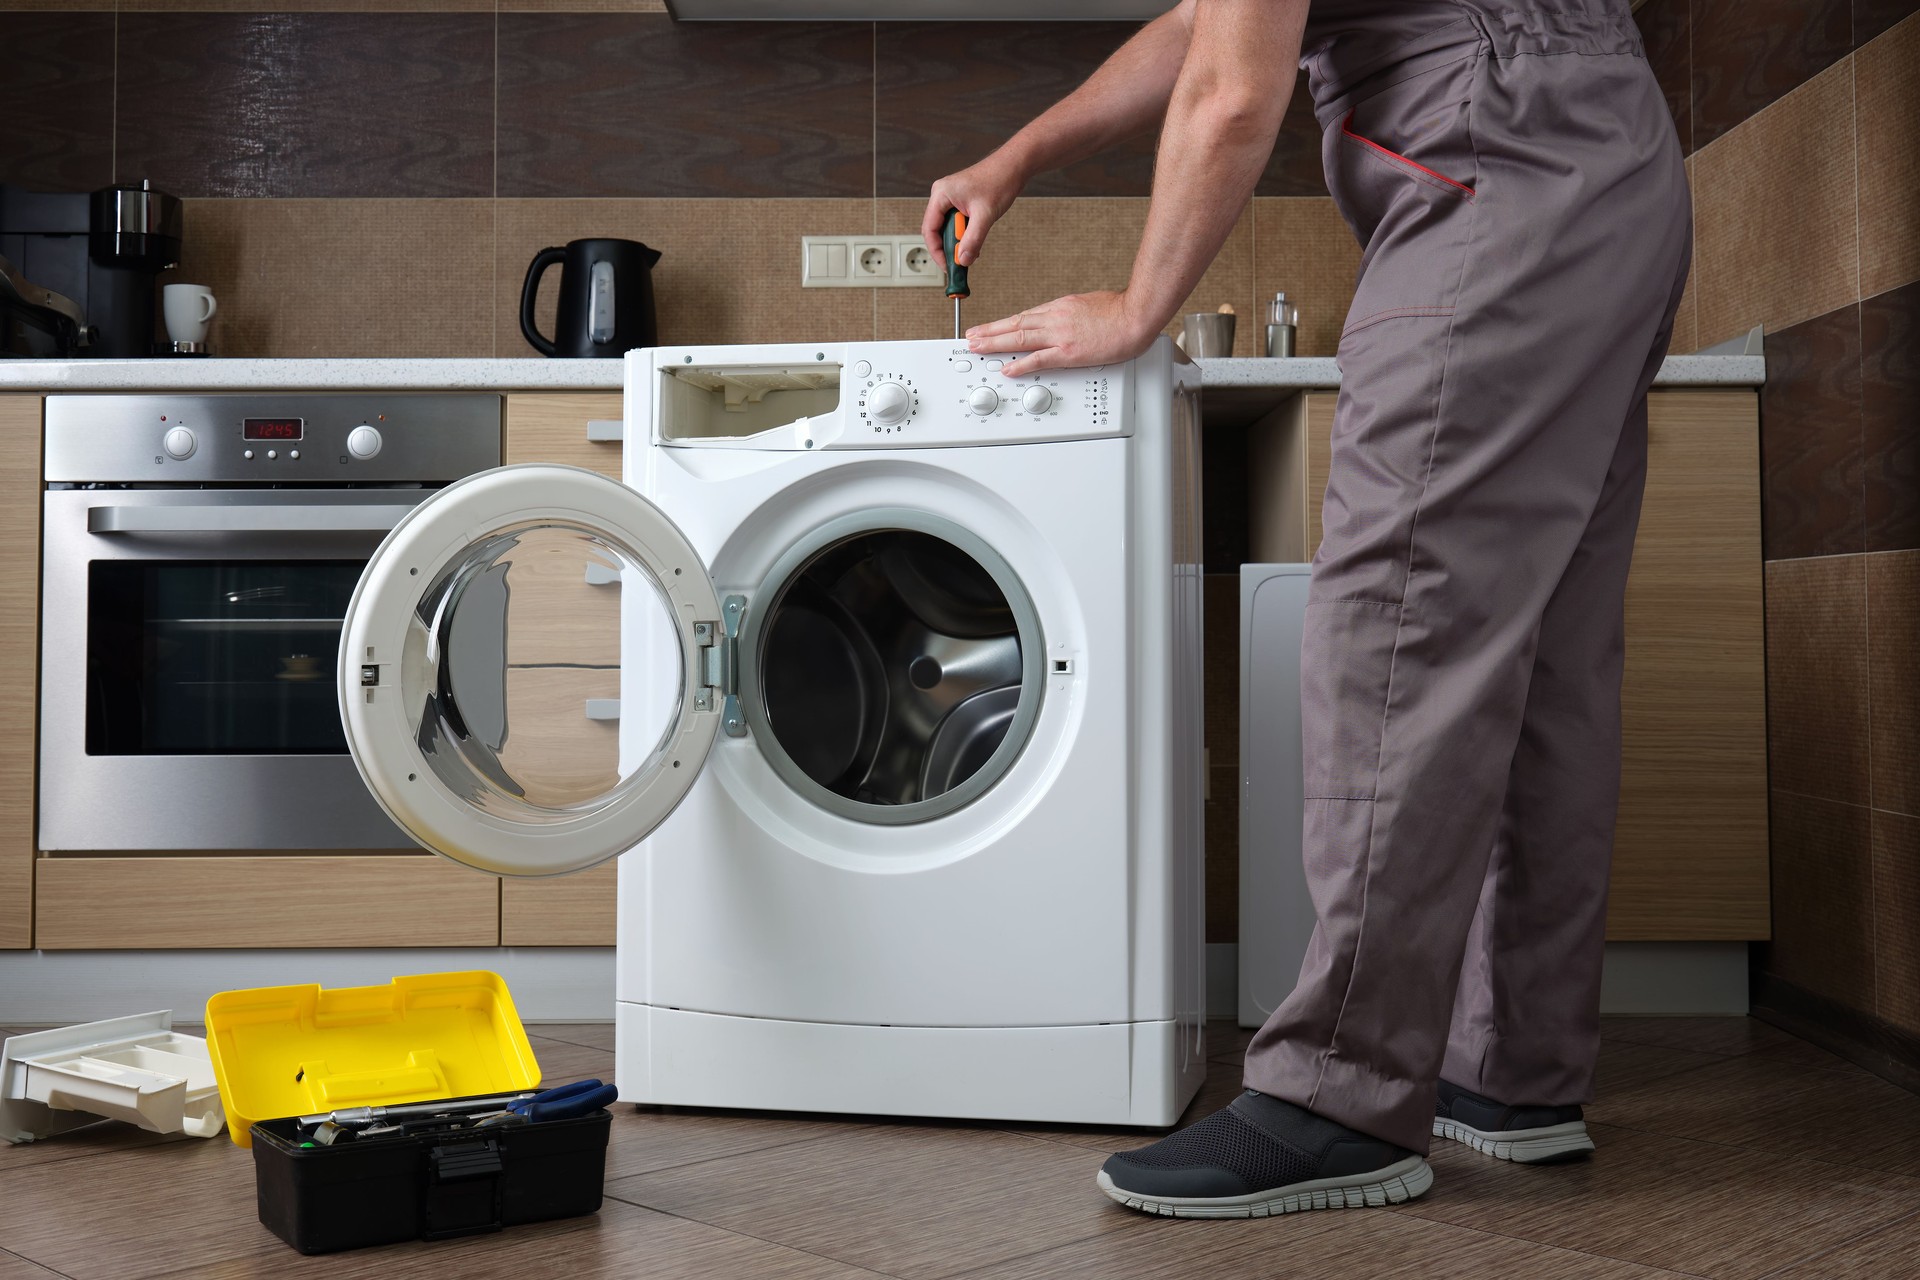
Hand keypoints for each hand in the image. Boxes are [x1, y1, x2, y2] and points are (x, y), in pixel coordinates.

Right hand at [921, 155, 1025, 269]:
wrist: (1014, 166)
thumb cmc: (999, 180)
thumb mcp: (985, 215)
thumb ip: (973, 240)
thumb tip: (963, 259)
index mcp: (941, 194)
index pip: (929, 229)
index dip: (936, 251)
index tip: (948, 266)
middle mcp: (942, 195)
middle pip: (937, 230)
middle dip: (949, 248)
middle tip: (961, 261)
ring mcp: (951, 198)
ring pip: (947, 228)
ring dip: (958, 242)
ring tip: (971, 250)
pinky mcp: (960, 201)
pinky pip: (956, 222)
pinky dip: (964, 235)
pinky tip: (974, 241)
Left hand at [966, 291, 1157, 377]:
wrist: (1135, 315)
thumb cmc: (1118, 311)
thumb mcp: (1088, 304)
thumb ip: (1072, 314)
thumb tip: (1065, 319)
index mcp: (1059, 307)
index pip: (1025, 316)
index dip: (1003, 324)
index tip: (990, 328)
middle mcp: (1055, 319)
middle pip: (1015, 325)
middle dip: (990, 332)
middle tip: (971, 337)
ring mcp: (1060, 335)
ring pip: (1020, 338)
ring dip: (996, 343)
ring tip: (978, 347)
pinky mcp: (1069, 352)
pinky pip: (1039, 359)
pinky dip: (1021, 363)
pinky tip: (1007, 368)